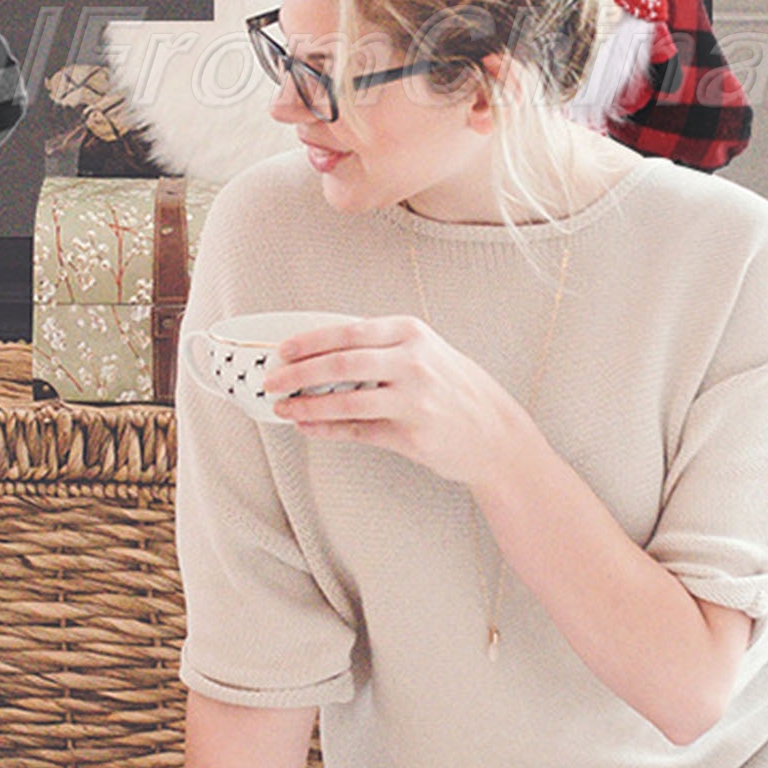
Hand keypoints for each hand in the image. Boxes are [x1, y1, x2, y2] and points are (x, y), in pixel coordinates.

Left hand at [262, 315, 518, 484]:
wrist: (495, 433)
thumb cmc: (452, 386)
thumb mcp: (424, 350)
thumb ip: (379, 346)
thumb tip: (319, 351)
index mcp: (411, 333)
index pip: (348, 331)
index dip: (310, 341)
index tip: (282, 349)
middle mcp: (413, 363)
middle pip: (342, 364)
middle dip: (299, 372)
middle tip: (272, 380)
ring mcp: (414, 401)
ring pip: (346, 402)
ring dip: (307, 406)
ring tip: (282, 408)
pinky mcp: (412, 436)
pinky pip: (358, 432)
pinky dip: (327, 430)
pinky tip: (307, 427)